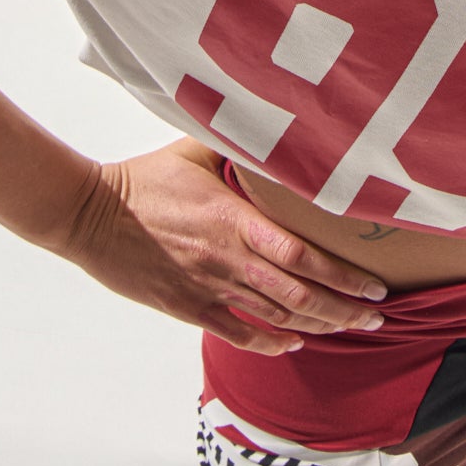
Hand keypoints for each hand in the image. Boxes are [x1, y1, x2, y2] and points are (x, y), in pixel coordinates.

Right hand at [57, 139, 389, 355]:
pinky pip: (237, 331)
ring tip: (348, 330)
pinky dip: (270, 341)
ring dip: (317, 327)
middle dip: (344, 310)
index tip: (374, 285)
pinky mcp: (187, 306)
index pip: (301, 254)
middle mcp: (227, 258)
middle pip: (299, 294)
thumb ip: (234, 143)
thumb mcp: (191, 150)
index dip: (342, 275)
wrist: (89, 215)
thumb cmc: (143, 180)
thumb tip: (269, 121)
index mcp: (234, 218)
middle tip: (377, 319)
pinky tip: (293, 344)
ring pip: (275, 317)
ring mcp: (208, 286)